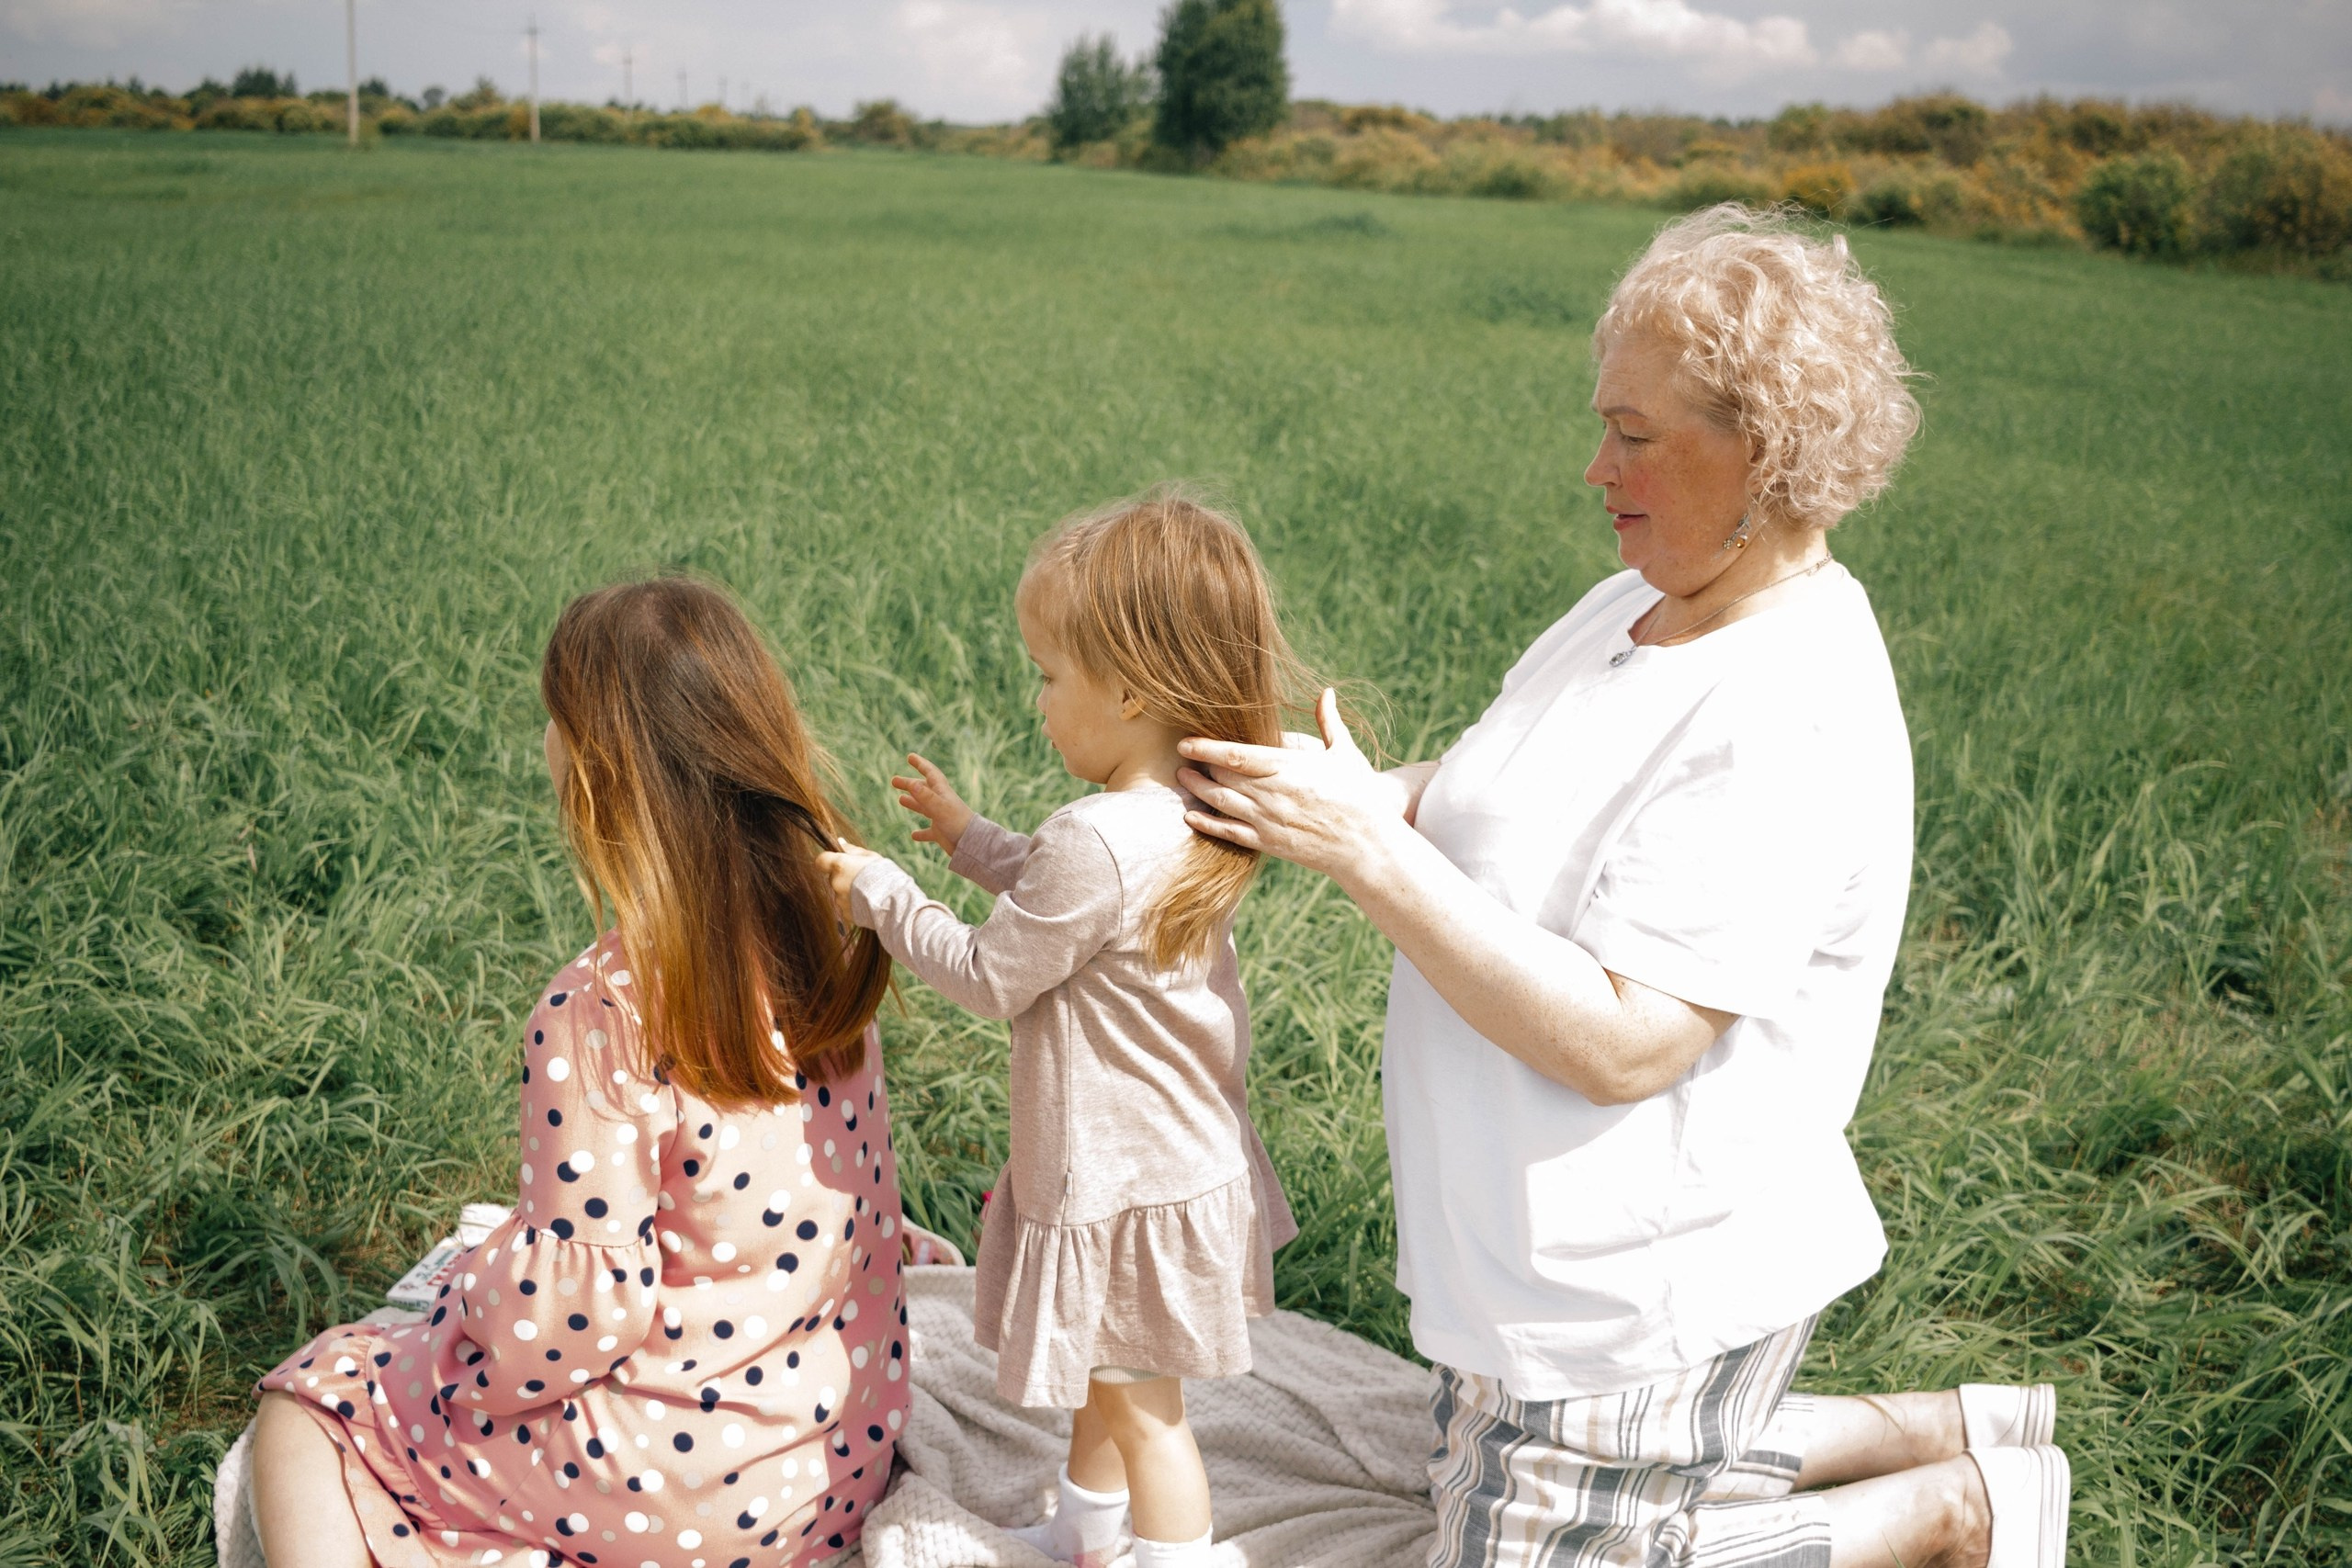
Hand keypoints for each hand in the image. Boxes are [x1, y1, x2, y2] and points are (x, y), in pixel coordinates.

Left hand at [814, 838, 882, 922]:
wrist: (894, 903)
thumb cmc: (884, 875)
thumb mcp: (871, 856)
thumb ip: (852, 850)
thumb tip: (839, 841)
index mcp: (840, 865)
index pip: (820, 861)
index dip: (827, 860)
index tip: (837, 860)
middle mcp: (835, 883)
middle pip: (833, 877)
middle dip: (844, 876)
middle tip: (863, 877)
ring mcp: (839, 900)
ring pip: (840, 892)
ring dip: (850, 891)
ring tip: (869, 892)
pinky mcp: (845, 913)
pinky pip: (847, 906)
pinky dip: (855, 904)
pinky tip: (869, 902)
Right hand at [891, 753, 974, 855]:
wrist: (972, 844)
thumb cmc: (958, 823)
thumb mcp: (939, 807)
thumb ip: (926, 797)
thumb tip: (912, 784)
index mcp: (942, 793)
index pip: (930, 773)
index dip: (921, 764)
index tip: (910, 756)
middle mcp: (941, 803)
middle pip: (923, 790)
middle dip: (909, 784)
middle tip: (894, 780)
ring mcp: (941, 818)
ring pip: (924, 807)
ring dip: (912, 802)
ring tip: (900, 799)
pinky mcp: (941, 833)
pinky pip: (929, 832)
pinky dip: (921, 833)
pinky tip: (913, 835)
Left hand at [1175, 689, 1406, 881]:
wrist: (1367, 845)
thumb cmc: (1360, 796)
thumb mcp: (1346, 754)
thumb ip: (1329, 722)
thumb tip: (1327, 692)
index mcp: (1289, 767)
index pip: (1236, 755)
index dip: (1206, 748)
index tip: (1186, 742)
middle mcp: (1273, 793)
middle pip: (1223, 777)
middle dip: (1199, 767)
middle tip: (1182, 758)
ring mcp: (1268, 820)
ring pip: (1220, 803)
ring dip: (1198, 790)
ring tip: (1182, 778)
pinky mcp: (1268, 843)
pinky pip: (1229, 832)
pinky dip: (1206, 823)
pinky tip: (1191, 815)